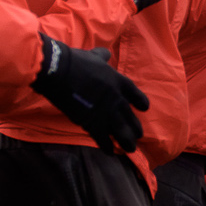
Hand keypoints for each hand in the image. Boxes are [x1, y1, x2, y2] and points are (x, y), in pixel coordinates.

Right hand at [29, 39, 148, 154]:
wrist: (60, 71)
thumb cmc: (75, 61)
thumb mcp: (93, 55)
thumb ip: (102, 56)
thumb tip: (106, 53)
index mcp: (118, 81)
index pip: (135, 94)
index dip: (141, 102)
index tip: (144, 108)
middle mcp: (116, 99)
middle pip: (130, 116)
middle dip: (135, 127)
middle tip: (139, 135)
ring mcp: (106, 112)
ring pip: (122, 131)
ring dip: (127, 141)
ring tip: (131, 148)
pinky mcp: (92, 123)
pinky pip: (103, 139)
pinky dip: (107, 146)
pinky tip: (110, 152)